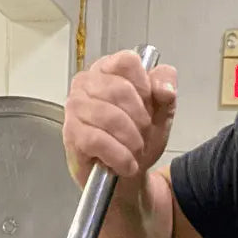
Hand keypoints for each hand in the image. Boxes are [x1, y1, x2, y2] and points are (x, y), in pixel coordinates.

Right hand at [63, 51, 177, 185]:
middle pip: (120, 89)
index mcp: (108, 69)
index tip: (149, 107)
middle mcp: (86, 83)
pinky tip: (125, 164)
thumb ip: (166, 90)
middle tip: (142, 135)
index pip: (127, 61)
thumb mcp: (161, 110)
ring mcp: (75, 108)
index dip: (145, 86)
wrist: (127, 176)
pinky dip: (119, 156)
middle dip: (140, 119)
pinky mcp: (71, 134)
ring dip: (131, 140)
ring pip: (109, 116)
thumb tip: (164, 89)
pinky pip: (98, 140)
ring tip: (134, 151)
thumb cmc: (137, 138)